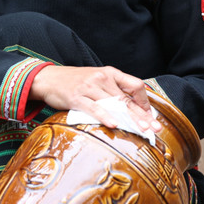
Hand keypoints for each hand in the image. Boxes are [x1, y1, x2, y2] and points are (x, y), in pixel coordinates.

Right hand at [29, 65, 161, 132]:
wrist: (48, 78)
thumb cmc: (75, 82)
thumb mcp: (97, 80)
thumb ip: (113, 90)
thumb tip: (132, 108)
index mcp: (110, 73)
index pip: (135, 85)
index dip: (145, 102)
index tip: (151, 117)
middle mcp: (102, 78)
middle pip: (127, 98)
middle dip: (143, 115)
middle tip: (154, 129)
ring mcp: (89, 87)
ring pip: (114, 104)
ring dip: (129, 119)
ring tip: (141, 130)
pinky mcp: (77, 97)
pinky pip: (94, 108)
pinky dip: (105, 116)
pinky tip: (114, 124)